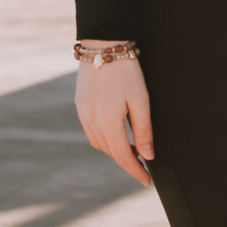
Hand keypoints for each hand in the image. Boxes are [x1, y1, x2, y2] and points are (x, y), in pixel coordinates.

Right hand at [75, 54, 153, 185]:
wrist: (102, 46)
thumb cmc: (126, 72)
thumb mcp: (141, 100)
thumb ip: (143, 130)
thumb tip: (146, 155)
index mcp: (108, 123)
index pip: (123, 156)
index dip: (135, 171)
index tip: (147, 181)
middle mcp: (92, 122)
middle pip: (110, 151)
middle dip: (126, 160)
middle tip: (143, 161)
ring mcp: (83, 114)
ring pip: (99, 143)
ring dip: (114, 149)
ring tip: (132, 146)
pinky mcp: (80, 105)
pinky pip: (91, 131)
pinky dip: (104, 137)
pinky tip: (115, 131)